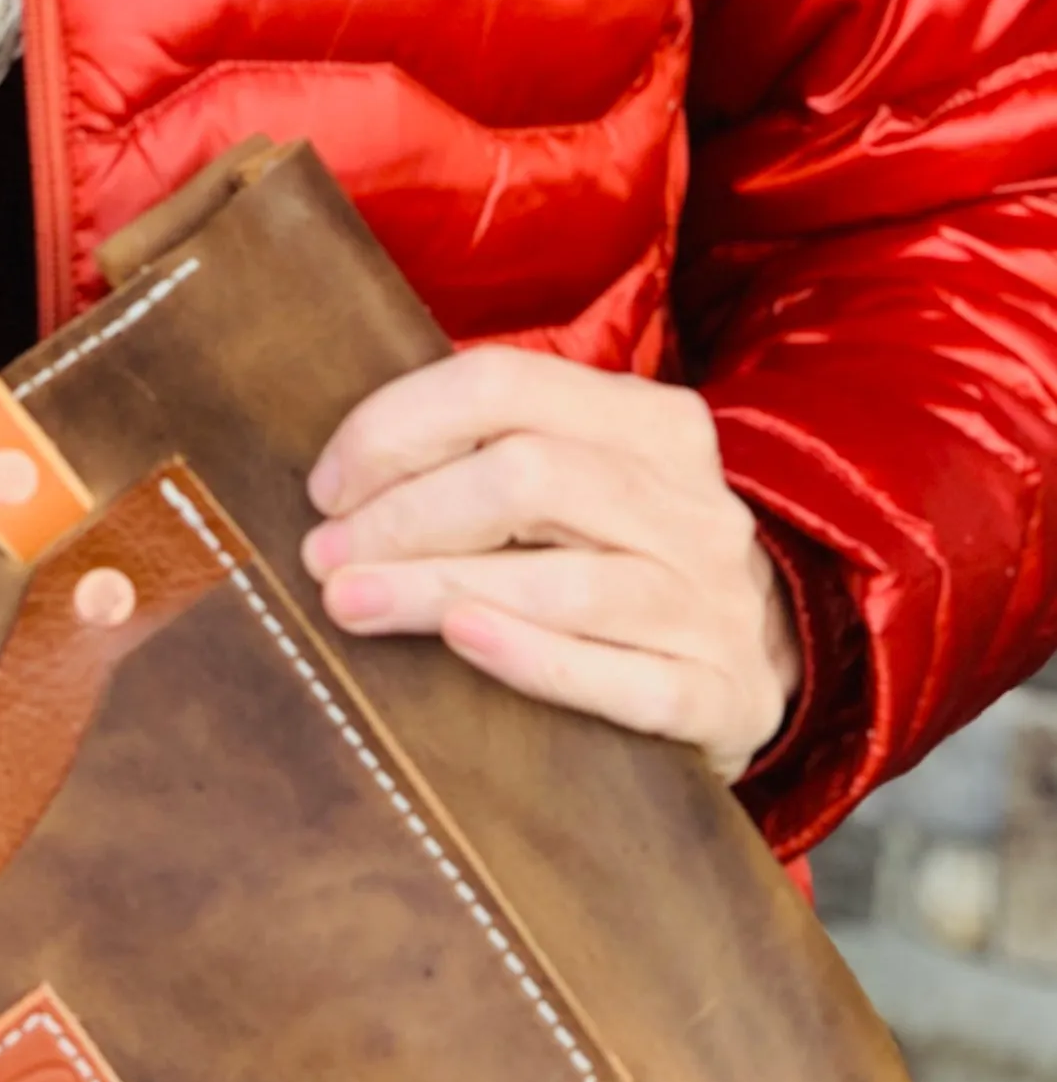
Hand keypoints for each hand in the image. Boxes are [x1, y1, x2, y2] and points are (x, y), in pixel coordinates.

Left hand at [301, 347, 800, 780]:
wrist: (757, 670)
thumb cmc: (617, 567)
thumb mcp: (574, 488)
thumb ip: (481, 461)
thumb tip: (335, 485)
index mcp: (650, 425)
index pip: (502, 385)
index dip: (395, 429)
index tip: (326, 490)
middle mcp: (690, 504)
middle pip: (528, 477)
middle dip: (404, 516)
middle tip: (324, 560)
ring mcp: (711, 602)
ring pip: (565, 582)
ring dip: (435, 588)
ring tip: (348, 604)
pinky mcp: (718, 696)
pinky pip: (622, 679)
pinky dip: (531, 656)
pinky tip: (460, 640)